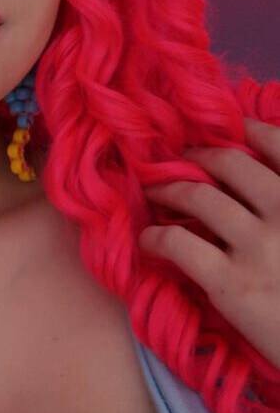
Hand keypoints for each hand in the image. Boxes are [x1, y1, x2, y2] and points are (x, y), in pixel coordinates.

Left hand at [138, 118, 279, 370]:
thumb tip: (265, 188)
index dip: (252, 132)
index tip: (233, 130)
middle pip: (231, 164)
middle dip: (199, 156)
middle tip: (182, 157)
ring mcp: (259, 246)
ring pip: (199, 198)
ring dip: (169, 189)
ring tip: (153, 190)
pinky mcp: (231, 283)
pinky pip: (179, 245)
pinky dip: (156, 237)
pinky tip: (147, 239)